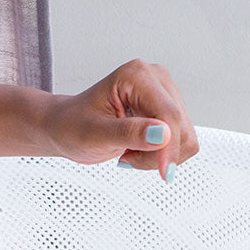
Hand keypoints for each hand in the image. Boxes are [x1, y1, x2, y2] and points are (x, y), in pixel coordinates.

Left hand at [46, 59, 197, 181]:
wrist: (65, 127)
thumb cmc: (72, 126)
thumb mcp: (94, 134)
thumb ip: (128, 133)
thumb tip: (163, 134)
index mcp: (137, 76)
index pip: (168, 115)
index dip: (169, 147)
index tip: (166, 174)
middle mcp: (156, 78)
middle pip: (181, 127)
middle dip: (158, 153)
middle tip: (124, 158)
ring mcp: (164, 93)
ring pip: (184, 137)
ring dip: (157, 156)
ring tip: (127, 151)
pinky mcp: (166, 109)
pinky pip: (179, 141)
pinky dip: (158, 154)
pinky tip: (135, 149)